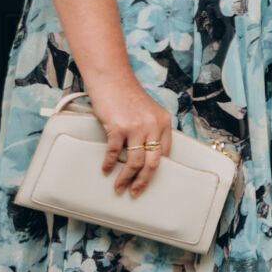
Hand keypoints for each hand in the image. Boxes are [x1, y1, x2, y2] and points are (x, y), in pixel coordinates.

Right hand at [86, 78, 172, 196]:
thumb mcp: (148, 112)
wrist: (112, 79)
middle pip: (152, 162)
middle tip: (135, 192)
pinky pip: (114, 153)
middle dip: (143, 180)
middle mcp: (154, 125)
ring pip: (135, 162)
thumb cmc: (128, 96)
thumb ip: (151, 130)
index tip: (149, 180)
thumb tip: (146, 155)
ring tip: (119, 187)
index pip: (165, 153)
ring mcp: (136, 127)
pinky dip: (109, 164)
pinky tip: (106, 169)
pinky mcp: (118, 127)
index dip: (156, 170)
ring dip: (126, 178)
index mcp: (164, 122)